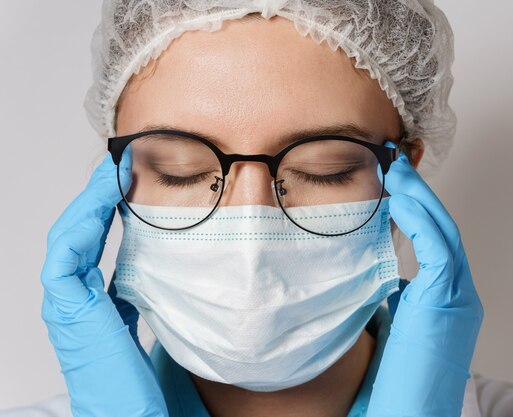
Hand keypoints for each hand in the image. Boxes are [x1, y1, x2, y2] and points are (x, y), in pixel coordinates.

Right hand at [40, 147, 168, 416]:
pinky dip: (81, 225)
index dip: (109, 212)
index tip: (132, 185)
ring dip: (89, 203)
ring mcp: (70, 308)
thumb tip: (189, 273)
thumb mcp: (161, 328)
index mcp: (98, 306)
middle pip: (81, 235)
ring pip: (70, 239)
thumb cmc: (152, 388)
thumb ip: (162, 301)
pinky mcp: (70, 313)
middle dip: (98, 199)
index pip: (97, 246)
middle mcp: (79, 303)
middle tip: (121, 168)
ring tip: (111, 174)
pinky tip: (103, 201)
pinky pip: (66, 258)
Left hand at [369, 143, 483, 416]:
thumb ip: (389, 295)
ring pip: (444, 232)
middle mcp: (458, 292)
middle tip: (394, 164)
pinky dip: (420, 220)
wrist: (407, 413)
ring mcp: (459, 296)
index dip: (414, 208)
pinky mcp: (450, 300)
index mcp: (444, 296)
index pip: (432, 239)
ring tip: (395, 172)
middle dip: (418, 194)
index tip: (391, 184)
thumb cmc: (396, 378)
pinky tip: (398, 200)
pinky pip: (438, 249)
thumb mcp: (391, 322)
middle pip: (441, 228)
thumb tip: (371, 273)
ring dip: (419, 199)